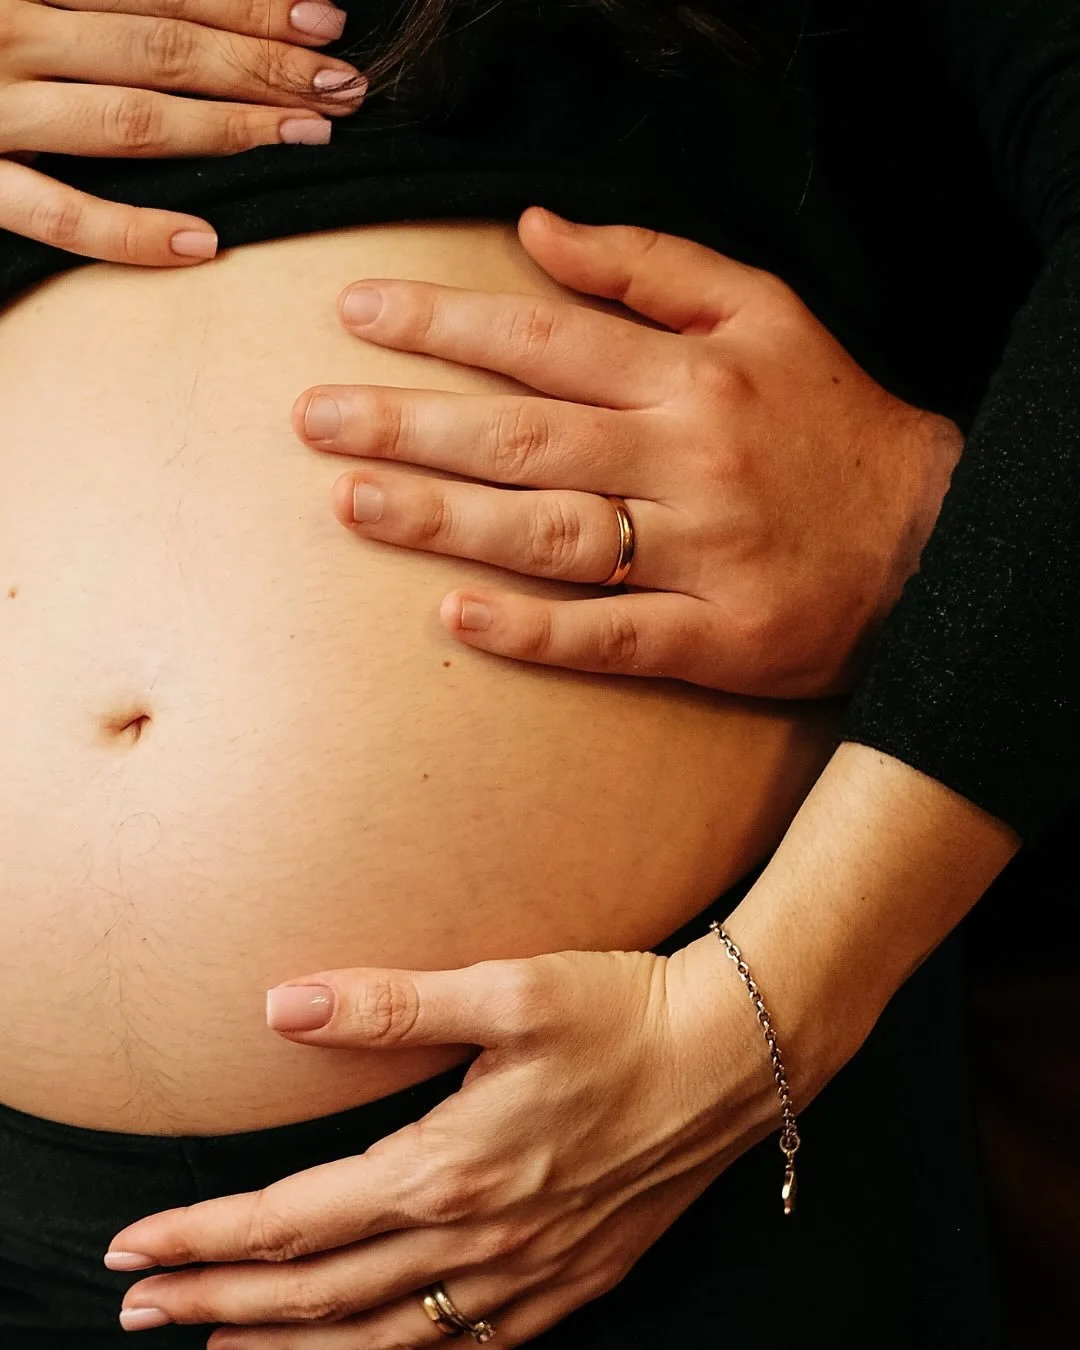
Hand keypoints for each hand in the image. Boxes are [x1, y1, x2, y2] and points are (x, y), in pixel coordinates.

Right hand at [0, 0, 362, 263]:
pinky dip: (131, 232)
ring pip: (128, 123)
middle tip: (344, 86)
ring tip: (305, 137)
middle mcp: (4, 29)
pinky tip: (203, 245)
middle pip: (161, 50)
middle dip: (263, 66)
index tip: (323, 19)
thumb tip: (160, 0)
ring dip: (228, 133)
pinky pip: (57, 215)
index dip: (246, 5)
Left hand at [106, 943, 784, 1344]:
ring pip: (381, 1339)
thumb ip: (388, 1007)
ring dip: (289, 1345)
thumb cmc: (621, 1015)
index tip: (135, 1250)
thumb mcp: (506, 990)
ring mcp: (525, 1276)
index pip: (293, 1222)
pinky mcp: (569, 1284)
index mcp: (448, 1169)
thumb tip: (282, 1005)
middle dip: (218, 1303)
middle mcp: (477, 1241)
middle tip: (142, 1311)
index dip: (205, 1237)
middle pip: (318, 1294)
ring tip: (219, 1348)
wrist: (735, 1057)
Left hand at [294, 209, 963, 697]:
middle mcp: (689, 459)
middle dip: (409, 424)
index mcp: (693, 376)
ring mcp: (702, 554)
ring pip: (551, 534)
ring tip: (353, 504)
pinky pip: (610, 636)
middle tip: (315, 419)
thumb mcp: (767, 311)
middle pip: (523, 438)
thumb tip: (535, 230)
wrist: (935, 540)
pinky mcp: (718, 637)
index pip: (543, 340)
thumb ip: (651, 266)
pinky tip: (455, 618)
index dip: (442, 324)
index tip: (356, 313)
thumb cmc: (834, 422)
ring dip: (444, 521)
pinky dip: (533, 631)